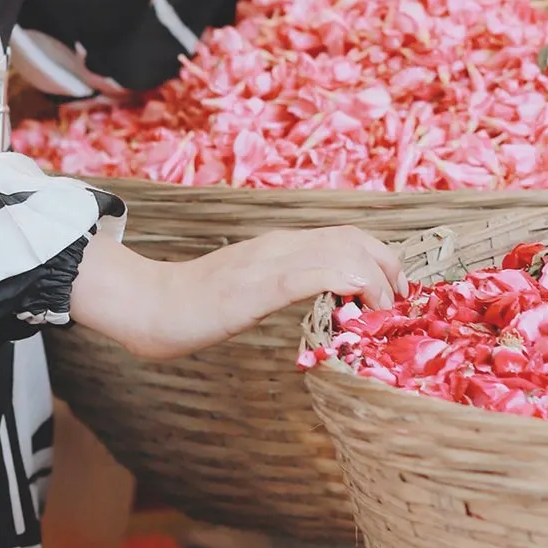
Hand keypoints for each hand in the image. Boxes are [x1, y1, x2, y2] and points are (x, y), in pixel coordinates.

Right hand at [68, 224, 405, 360]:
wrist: (149, 305)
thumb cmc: (194, 306)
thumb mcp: (249, 290)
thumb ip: (280, 286)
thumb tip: (316, 300)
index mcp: (279, 246)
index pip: (344, 236)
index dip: (380, 258)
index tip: (393, 292)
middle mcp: (279, 245)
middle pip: (353, 239)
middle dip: (388, 268)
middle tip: (398, 304)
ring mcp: (268, 262)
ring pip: (341, 252)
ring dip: (375, 280)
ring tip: (384, 311)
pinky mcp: (258, 285)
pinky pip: (313, 274)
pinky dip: (347, 283)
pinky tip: (359, 303)